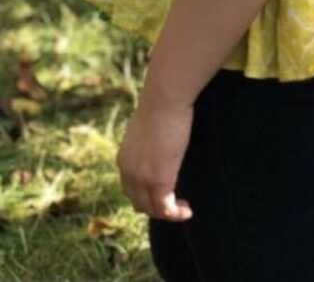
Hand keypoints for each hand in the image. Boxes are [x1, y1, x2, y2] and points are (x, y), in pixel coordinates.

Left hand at [116, 97, 194, 220]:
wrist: (164, 100)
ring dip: (168, 213)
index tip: (165, 193)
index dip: (146, 196)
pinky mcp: (159, 181)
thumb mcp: (148, 127)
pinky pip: (166, 208)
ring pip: (152, 209)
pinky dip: (176, 214)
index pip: (131, 188)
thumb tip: (159, 138)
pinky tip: (187, 211)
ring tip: (184, 209)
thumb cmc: (162, 105)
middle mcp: (128, 173)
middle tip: (176, 204)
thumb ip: (148, 140)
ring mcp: (142, 179)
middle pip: (139, 203)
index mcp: (124, 160)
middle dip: (156, 207)